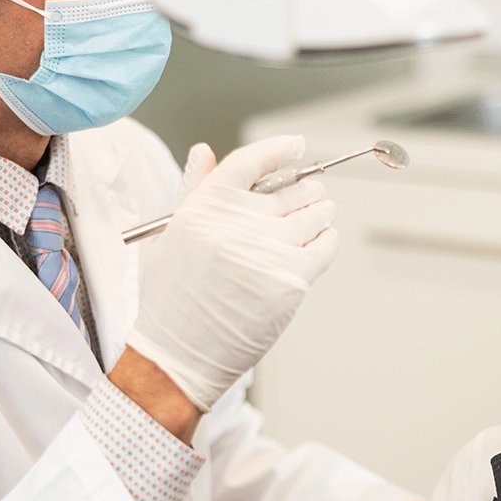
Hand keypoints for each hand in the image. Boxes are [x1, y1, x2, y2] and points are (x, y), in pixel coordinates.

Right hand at [127, 136, 337, 410]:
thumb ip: (195, 188)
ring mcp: (267, 249)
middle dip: (306, 188)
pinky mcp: (291, 278)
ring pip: (314, 213)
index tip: (297, 146)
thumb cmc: (173, 298)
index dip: (280, 148)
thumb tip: (206, 149)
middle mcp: (237, 222)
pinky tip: (321, 241)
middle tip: (311, 193)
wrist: (178, 355)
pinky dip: (328, 239)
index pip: (251, 159)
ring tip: (319, 215)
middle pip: (292, 187)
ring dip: (321, 211)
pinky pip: (325, 245)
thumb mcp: (174, 235)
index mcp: (205, 206)